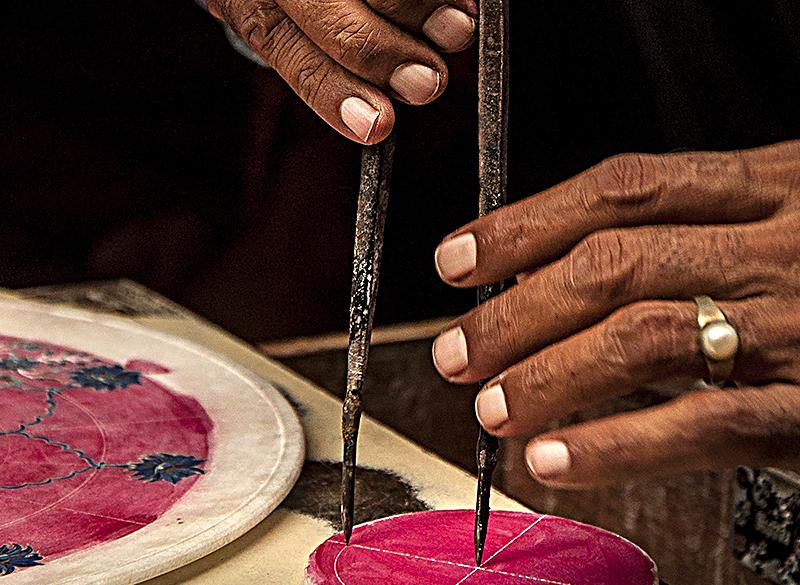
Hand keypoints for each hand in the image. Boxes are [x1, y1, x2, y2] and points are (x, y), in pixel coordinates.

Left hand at [208, 0, 476, 143]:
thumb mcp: (283, 28)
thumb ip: (319, 69)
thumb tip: (371, 122)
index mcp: (250, 4)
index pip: (287, 47)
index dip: (333, 91)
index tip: (377, 125)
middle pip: (333, 17)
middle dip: (383, 53)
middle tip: (428, 83)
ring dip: (420, 8)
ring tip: (456, 33)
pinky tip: (465, 3)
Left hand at [432, 140, 799, 487]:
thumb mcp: (779, 220)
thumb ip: (683, 235)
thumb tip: (548, 273)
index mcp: (772, 185)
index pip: (621, 190)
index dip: (525, 224)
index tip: (460, 259)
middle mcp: (784, 246)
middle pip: (614, 267)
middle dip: (516, 314)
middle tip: (458, 350)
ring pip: (645, 339)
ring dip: (549, 377)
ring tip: (493, 408)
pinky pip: (705, 424)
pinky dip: (617, 445)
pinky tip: (558, 457)